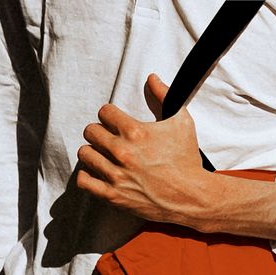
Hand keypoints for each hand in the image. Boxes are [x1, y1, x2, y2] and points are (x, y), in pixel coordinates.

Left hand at [76, 73, 208, 227]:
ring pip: (85, 154)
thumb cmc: (187, 160)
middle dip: (100, 132)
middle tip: (109, 138)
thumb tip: (151, 77)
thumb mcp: (182, 122)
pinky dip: (87, 175)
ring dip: (93, 152)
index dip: (110, 115)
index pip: (104, 112)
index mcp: (135, 132)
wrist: (191, 196)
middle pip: (90, 131)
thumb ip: (165, 96)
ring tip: (104, 155)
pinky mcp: (113, 195)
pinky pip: (83, 180)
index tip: (116, 123)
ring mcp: (116, 175)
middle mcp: (122, 152)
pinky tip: (97, 172)